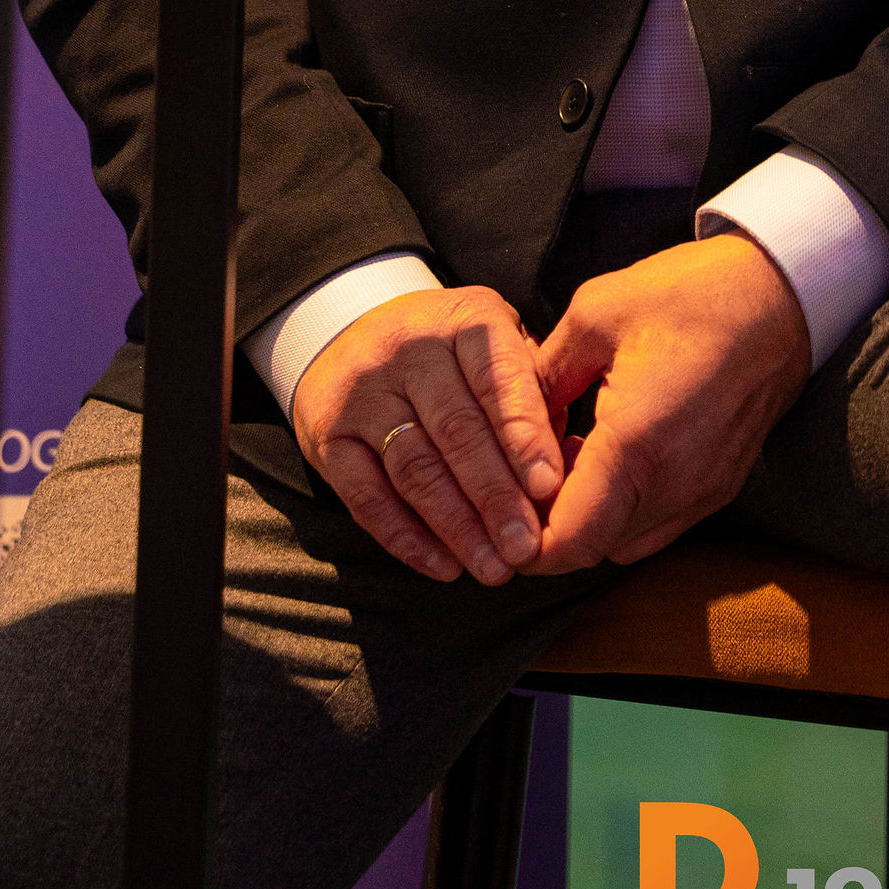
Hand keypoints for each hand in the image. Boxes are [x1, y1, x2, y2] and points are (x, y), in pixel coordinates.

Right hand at [291, 286, 565, 585]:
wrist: (349, 335)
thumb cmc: (453, 355)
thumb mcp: (497, 347)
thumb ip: (532, 395)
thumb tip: (561, 472)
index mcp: (465, 319)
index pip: (498, 378)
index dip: (523, 436)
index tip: (548, 487)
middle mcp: (409, 347)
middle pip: (457, 431)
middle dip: (495, 496)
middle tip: (525, 547)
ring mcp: (362, 392)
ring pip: (414, 468)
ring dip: (457, 527)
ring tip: (494, 568)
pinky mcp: (327, 436)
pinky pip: (367, 497)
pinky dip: (407, 538)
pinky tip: (444, 565)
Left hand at [530, 233, 813, 572]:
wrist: (780, 297)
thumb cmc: (693, 294)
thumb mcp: (595, 314)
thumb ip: (539, 377)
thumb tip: (502, 421)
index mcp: (638, 443)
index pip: (569, 541)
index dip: (523, 541)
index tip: (498, 508)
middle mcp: (675, 485)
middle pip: (590, 548)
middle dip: (546, 524)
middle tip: (518, 473)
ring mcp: (702, 494)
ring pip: (621, 543)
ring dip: (584, 517)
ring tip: (562, 457)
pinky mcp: (717, 490)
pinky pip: (653, 525)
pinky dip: (619, 508)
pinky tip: (603, 455)